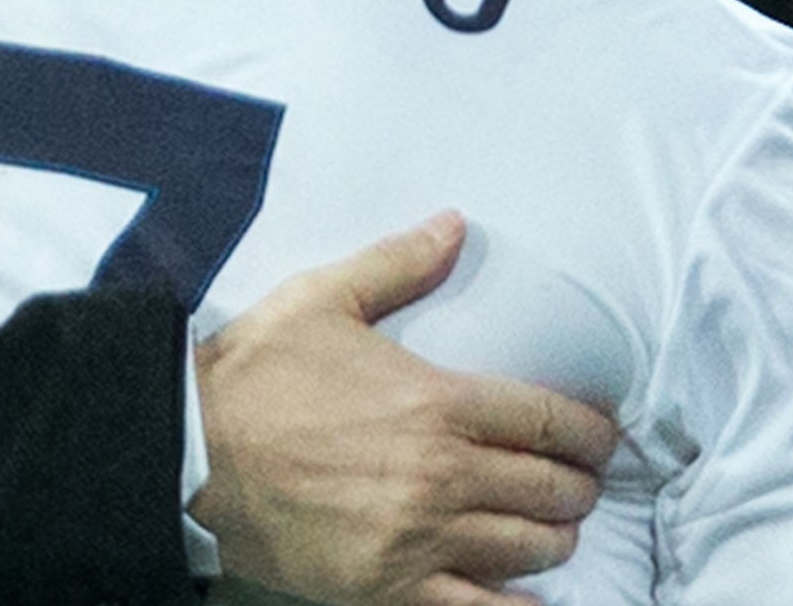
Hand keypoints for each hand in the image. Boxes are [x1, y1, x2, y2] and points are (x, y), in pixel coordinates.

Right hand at [190, 211, 615, 605]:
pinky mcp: (389, 586)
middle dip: (578, 486)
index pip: (547, 421)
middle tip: (578, 482)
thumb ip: (398, 263)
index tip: (602, 436)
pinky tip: (529, 598)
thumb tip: (455, 225)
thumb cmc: (254, 373)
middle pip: (550, 489)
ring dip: (553, 540)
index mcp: (436, 401)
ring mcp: (419, 537)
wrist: (189, 451)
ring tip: (551, 529)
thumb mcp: (323, 298)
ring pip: (527, 550)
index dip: (590, 432)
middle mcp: (441, 474)